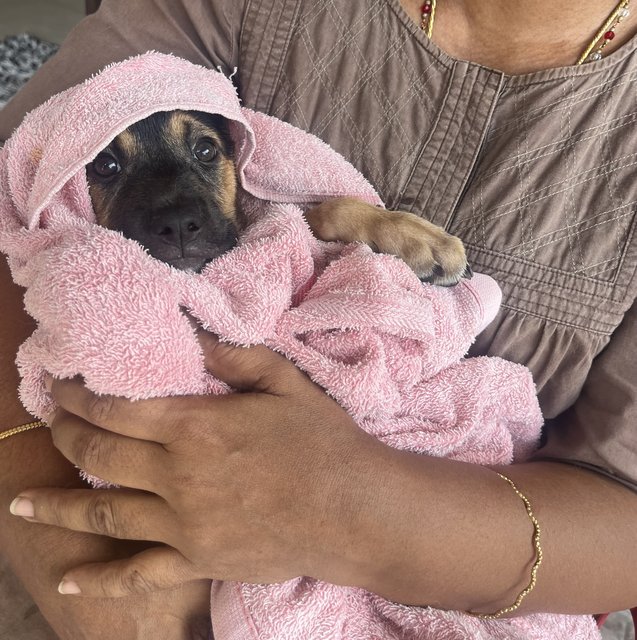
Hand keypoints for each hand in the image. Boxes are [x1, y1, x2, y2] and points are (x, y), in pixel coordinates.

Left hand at [10, 332, 382, 597]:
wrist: (356, 509)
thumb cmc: (324, 440)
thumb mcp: (285, 383)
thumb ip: (233, 355)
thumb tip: (191, 332)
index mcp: (197, 427)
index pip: (116, 407)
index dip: (79, 394)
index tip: (58, 384)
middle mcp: (178, 477)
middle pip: (100, 453)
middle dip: (66, 434)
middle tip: (49, 421)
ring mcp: (184, 525)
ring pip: (103, 511)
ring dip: (58, 504)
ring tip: (22, 502)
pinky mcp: (198, 561)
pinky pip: (137, 574)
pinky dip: (99, 579)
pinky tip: (68, 578)